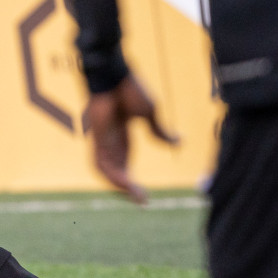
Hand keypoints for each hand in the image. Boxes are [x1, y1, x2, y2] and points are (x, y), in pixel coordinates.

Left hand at [82, 72, 179, 204]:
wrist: (116, 75)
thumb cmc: (129, 89)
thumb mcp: (151, 115)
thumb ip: (161, 132)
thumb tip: (180, 143)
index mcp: (121, 138)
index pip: (124, 167)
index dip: (132, 182)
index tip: (145, 196)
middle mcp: (110, 143)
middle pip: (114, 174)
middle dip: (127, 190)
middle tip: (143, 202)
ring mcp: (101, 140)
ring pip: (106, 172)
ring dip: (120, 187)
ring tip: (137, 196)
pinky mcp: (97, 138)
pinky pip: (101, 163)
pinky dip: (113, 176)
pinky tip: (127, 185)